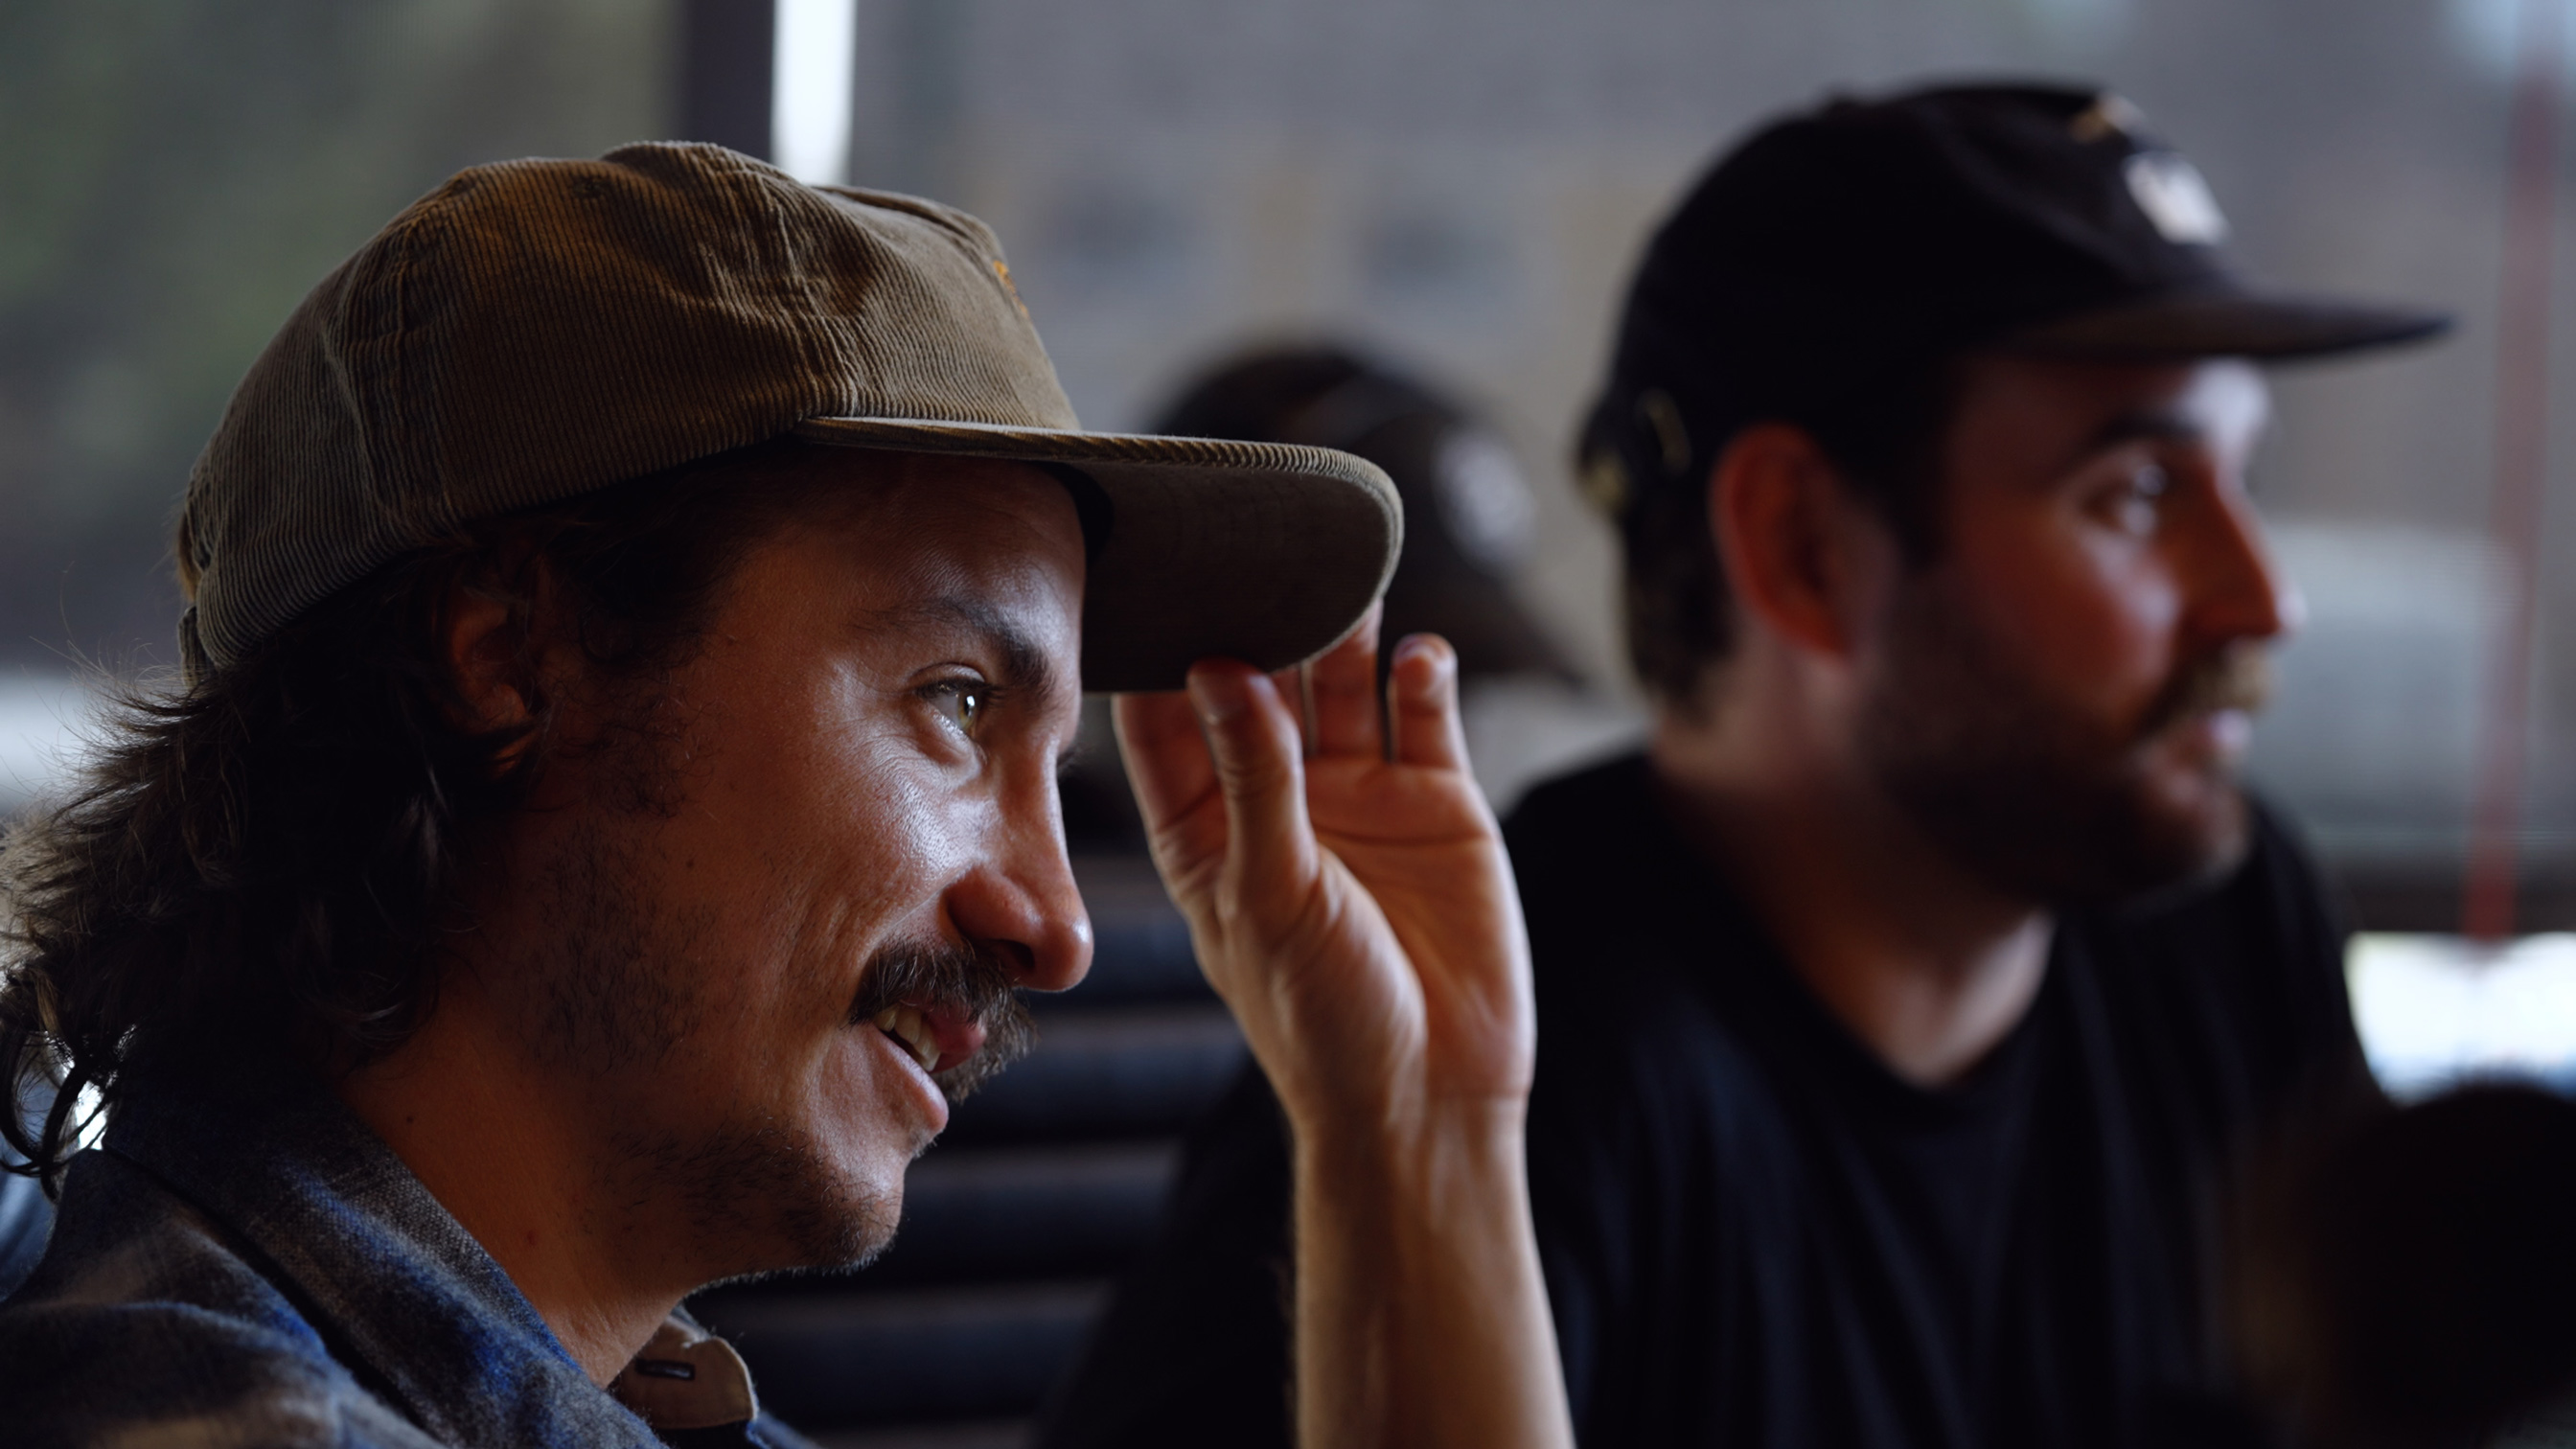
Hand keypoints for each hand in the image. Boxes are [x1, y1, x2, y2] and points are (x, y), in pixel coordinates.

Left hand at [1113, 607, 1532, 1134]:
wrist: (1431, 1094)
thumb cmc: (1320, 1018)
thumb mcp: (1270, 893)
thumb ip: (1253, 778)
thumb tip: (1218, 669)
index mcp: (1206, 827)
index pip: (1166, 718)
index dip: (1159, 652)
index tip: (1157, 576)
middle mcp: (1279, 797)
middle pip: (1261, 680)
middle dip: (1260, 618)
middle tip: (1263, 550)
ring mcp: (1361, 795)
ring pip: (1343, 684)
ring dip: (1341, 634)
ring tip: (1342, 585)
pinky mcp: (1440, 802)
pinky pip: (1425, 715)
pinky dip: (1422, 676)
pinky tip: (1417, 655)